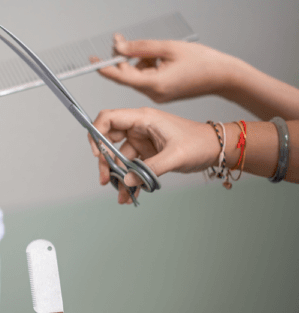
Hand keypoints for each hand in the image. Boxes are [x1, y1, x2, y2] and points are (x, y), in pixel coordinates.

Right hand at [90, 108, 218, 204]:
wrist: (216, 149)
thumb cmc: (200, 143)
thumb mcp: (175, 156)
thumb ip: (149, 169)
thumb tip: (126, 181)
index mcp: (144, 118)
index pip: (108, 118)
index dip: (97, 133)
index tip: (98, 154)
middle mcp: (139, 128)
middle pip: (108, 140)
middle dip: (105, 161)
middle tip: (106, 180)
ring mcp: (142, 141)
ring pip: (119, 158)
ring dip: (118, 176)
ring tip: (122, 194)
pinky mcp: (147, 153)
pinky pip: (131, 167)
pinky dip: (129, 180)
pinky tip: (130, 193)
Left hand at [95, 35, 239, 102]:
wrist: (224, 76)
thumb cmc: (203, 61)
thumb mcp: (168, 48)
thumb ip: (140, 47)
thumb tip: (118, 47)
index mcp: (155, 84)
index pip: (122, 77)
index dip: (105, 68)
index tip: (92, 60)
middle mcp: (154, 94)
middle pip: (127, 75)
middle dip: (124, 57)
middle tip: (121, 40)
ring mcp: (157, 95)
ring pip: (137, 75)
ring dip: (139, 61)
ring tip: (160, 53)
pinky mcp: (161, 93)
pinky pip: (146, 78)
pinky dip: (148, 67)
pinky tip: (163, 60)